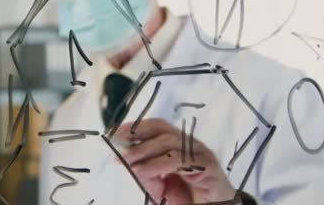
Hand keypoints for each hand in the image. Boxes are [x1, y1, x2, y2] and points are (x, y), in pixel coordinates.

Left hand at [115, 118, 235, 203]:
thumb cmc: (188, 200)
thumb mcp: (158, 185)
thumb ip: (144, 171)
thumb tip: (123, 157)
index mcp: (178, 145)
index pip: (156, 126)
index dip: (135, 127)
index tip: (114, 133)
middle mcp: (190, 145)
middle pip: (162, 128)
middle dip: (136, 133)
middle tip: (117, 144)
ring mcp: (201, 154)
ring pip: (169, 141)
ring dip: (143, 150)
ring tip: (126, 161)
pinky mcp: (209, 167)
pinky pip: (180, 160)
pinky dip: (157, 164)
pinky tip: (142, 170)